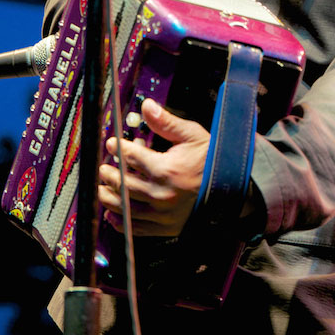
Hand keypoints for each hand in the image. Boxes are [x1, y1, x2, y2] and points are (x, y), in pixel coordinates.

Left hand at [98, 98, 210, 236]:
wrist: (232, 188)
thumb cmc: (211, 160)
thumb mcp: (191, 136)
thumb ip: (165, 122)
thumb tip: (147, 106)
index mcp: (166, 169)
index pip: (131, 158)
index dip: (118, 149)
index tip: (112, 144)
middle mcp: (161, 194)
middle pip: (123, 184)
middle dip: (109, 174)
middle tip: (104, 167)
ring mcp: (162, 214)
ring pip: (125, 208)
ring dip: (109, 197)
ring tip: (102, 188)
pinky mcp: (165, 228)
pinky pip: (136, 228)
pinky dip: (121, 222)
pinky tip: (113, 214)